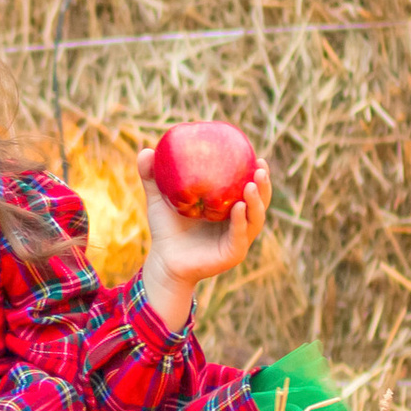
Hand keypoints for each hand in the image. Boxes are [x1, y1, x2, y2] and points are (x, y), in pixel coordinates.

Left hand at [139, 166, 270, 325]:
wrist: (163, 261)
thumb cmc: (166, 229)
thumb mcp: (159, 199)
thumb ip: (152, 176)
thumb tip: (145, 150)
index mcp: (228, 207)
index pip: (249, 186)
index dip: (256, 172)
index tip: (256, 155)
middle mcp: (238, 222)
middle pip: (260, 201)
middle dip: (264, 183)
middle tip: (260, 166)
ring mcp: (238, 238)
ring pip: (255, 218)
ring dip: (257, 201)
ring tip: (252, 184)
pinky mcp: (232, 253)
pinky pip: (240, 235)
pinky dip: (240, 221)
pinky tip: (238, 207)